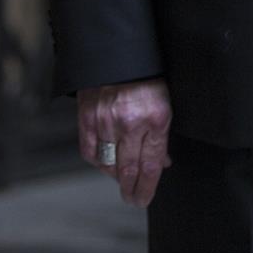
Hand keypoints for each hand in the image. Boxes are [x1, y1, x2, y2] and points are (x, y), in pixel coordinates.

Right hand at [77, 77, 172, 205]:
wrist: (118, 52)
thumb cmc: (147, 76)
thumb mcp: (165, 103)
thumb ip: (161, 134)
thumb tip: (162, 162)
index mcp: (155, 119)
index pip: (151, 165)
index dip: (147, 188)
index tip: (143, 199)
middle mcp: (130, 124)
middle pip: (129, 170)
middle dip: (131, 190)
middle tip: (132, 199)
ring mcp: (106, 122)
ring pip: (108, 164)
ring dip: (115, 177)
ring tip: (122, 181)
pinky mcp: (88, 118)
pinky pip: (90, 151)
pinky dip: (97, 162)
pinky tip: (104, 164)